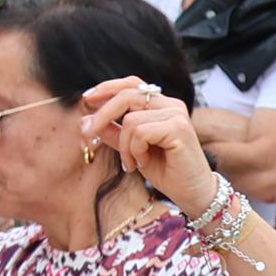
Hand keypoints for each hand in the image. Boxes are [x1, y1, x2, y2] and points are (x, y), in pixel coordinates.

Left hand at [77, 75, 213, 209]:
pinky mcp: (179, 127)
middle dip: (102, 116)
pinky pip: (140, 132)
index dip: (108, 88)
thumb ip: (112, 133)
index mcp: (161, 104)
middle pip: (127, 95)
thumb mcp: (130, 149)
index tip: (86, 99)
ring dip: (124, 146)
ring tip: (132, 162)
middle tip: (88, 135)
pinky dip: (134, 150)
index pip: (132, 84)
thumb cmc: (164, 170)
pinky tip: (142, 162)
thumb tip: (85, 120)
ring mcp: (177, 114)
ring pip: (130, 120)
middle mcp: (171, 104)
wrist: (190, 191)